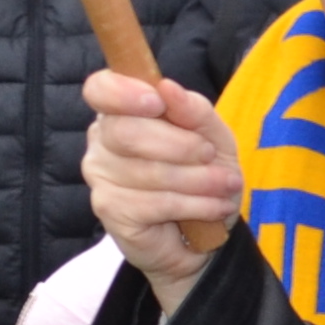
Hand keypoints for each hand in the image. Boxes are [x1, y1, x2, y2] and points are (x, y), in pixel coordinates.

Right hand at [78, 69, 239, 301]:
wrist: (204, 237)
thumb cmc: (202, 176)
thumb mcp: (213, 137)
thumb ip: (194, 111)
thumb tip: (168, 88)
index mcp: (121, 111)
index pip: (100, 89)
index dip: (123, 92)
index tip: (156, 102)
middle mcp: (102, 141)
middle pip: (126, 131)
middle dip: (180, 145)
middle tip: (210, 156)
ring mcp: (101, 178)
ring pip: (147, 171)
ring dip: (198, 179)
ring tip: (224, 186)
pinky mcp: (111, 211)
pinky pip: (155, 203)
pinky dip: (195, 204)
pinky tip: (214, 208)